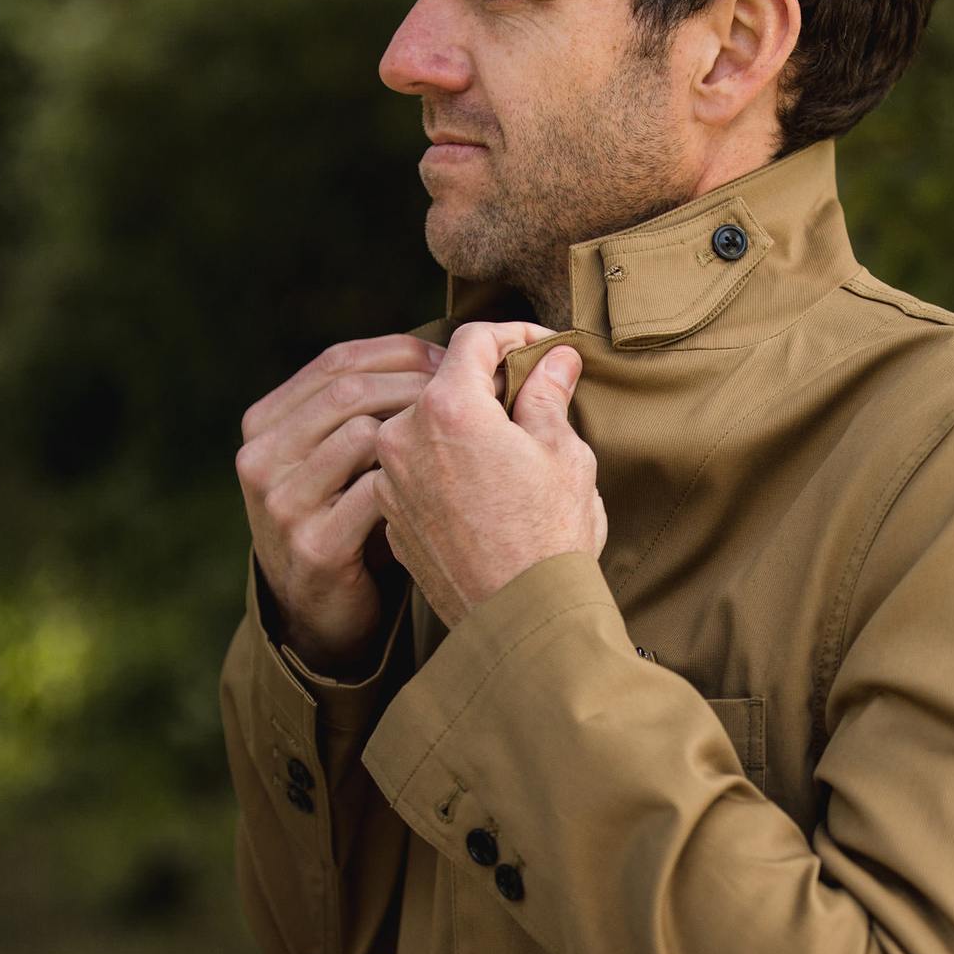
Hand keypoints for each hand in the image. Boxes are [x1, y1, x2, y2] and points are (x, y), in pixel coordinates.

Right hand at [235, 333, 452, 672]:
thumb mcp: (334, 454)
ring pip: (363, 434)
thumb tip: (438, 345)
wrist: (321, 613)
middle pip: (350, 390)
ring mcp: (281, 506)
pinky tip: (450, 480)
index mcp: (263, 423)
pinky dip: (417, 479)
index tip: (451, 358)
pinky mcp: (313, 548)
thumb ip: (360, 403)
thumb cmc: (347, 516)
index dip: (401, 352)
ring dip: (423, 427)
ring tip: (465, 431)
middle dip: (419, 383)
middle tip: (471, 391)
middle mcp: (260, 459)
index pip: (337, 360)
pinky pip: (377, 491)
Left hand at [372, 321, 607, 630]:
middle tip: (531, 396)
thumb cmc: (548, 535)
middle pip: (443, 382)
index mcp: (448, 408)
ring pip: (425, 426)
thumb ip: (548, 394)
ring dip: (462, 425)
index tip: (540, 349)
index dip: (513, 335)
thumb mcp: (563, 452)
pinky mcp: (390, 516)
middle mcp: (404, 436)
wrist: (520, 619)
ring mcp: (391, 479)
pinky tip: (481, 486)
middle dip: (487, 383)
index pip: (473, 340)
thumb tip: (555, 358)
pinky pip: (414, 469)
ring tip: (507, 447)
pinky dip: (444, 464)